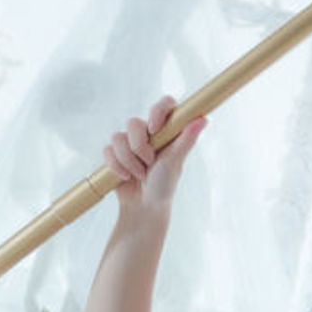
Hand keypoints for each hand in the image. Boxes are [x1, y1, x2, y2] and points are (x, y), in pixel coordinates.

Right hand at [103, 94, 205, 237]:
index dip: (157, 111)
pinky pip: (108, 151)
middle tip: (149, 163)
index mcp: (167, 131)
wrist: (144, 207)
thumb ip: (186, 140)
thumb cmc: (164, 185)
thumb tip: (203, 119)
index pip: (165, 104)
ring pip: (118, 137)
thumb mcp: (175, 162)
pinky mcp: (115, 154)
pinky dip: (116, 166)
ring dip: (128, 160)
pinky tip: (125, 177)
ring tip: (139, 175)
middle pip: (133, 122)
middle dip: (139, 147)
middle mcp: (148, 134)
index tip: (154, 128)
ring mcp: (130, 143)